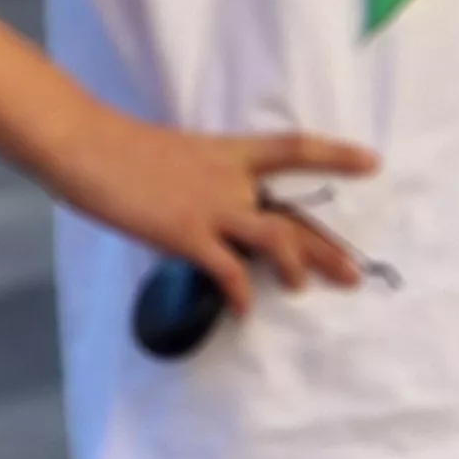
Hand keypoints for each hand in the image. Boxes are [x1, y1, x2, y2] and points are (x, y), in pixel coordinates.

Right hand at [50, 111, 381, 316]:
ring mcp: (211, 208)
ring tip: (302, 290)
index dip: (336, 156)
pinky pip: (229, 272)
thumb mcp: (168, 156)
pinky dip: (241, 296)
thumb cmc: (115, 147)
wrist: (86, 145)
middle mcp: (229, 180)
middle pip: (292, 216)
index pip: (293, 149)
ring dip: (297, 269)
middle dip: (327, 249)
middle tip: (355, 276)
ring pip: (276, 241)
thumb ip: (194, 181)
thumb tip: (198, 209)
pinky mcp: (187, 234)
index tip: (373, 163)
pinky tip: (245, 314)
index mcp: (227, 153)